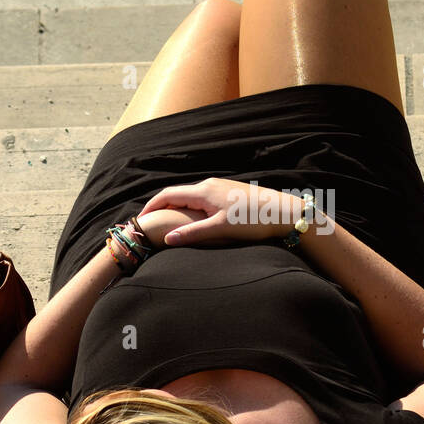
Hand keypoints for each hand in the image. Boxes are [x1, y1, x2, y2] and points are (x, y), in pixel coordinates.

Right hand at [137, 178, 306, 247]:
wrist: (282, 213)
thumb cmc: (253, 221)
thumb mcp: (220, 229)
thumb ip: (193, 233)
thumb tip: (168, 238)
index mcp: (203, 192)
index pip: (168, 195)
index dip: (152, 206)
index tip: (141, 219)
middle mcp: (209, 185)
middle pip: (178, 194)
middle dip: (162, 207)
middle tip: (150, 222)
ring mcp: (220, 187)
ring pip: (191, 196)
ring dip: (177, 207)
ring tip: (168, 222)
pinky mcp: (230, 193)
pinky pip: (203, 198)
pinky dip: (191, 207)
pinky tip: (193, 220)